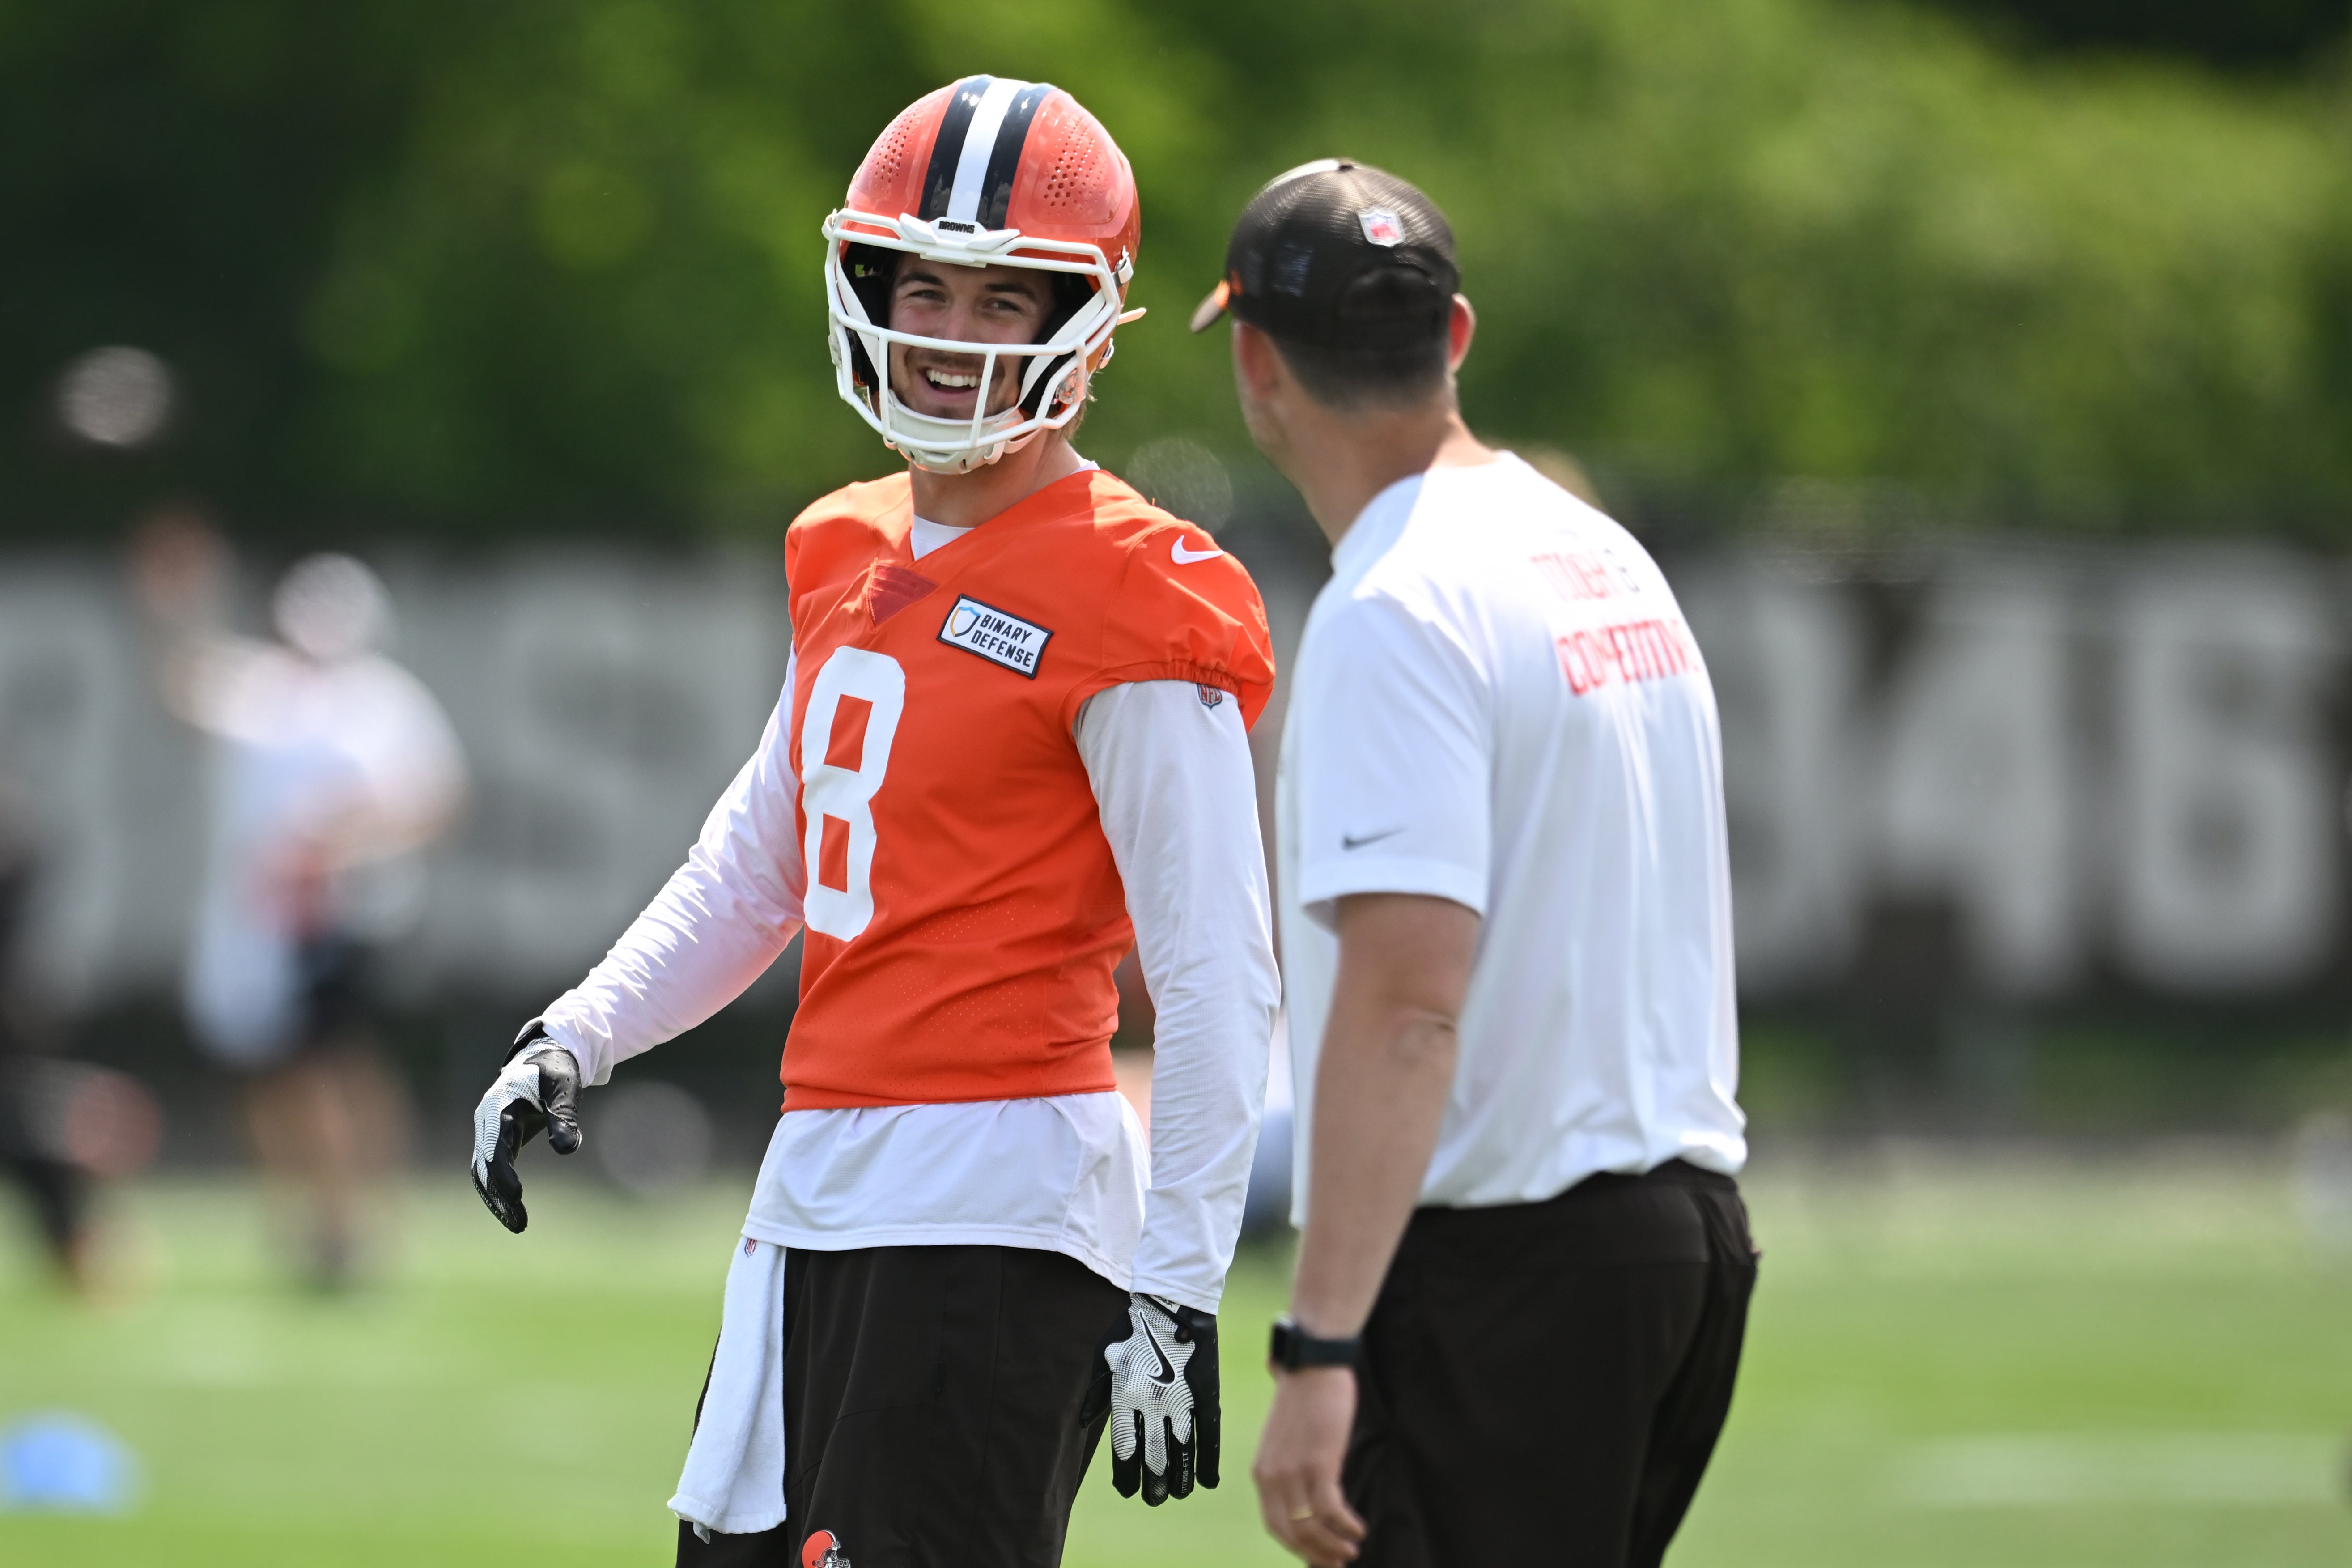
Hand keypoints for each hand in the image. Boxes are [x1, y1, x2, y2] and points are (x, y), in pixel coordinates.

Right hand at [469, 1033, 581, 1232]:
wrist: (546, 1055)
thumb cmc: (556, 1070)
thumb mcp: (565, 1088)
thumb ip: (564, 1116)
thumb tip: (566, 1150)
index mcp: (498, 1106)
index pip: (495, 1148)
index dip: (504, 1174)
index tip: (518, 1196)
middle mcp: (487, 1120)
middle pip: (484, 1166)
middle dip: (499, 1196)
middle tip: (520, 1224)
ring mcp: (488, 1129)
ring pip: (483, 1171)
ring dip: (497, 1198)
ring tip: (518, 1224)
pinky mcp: (497, 1137)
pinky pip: (491, 1168)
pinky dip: (499, 1188)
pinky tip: (513, 1209)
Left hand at [1082, 1293, 1218, 1503]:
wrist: (1172, 1303)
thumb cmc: (1133, 1328)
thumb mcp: (1105, 1357)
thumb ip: (1096, 1392)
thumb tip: (1082, 1422)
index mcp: (1125, 1396)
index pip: (1124, 1447)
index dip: (1126, 1473)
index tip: (1128, 1491)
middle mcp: (1152, 1404)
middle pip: (1153, 1456)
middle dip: (1153, 1482)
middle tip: (1153, 1499)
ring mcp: (1181, 1401)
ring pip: (1180, 1452)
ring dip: (1179, 1478)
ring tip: (1176, 1494)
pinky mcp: (1205, 1396)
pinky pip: (1208, 1437)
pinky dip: (1208, 1462)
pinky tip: (1207, 1482)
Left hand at [1253, 1366, 1365, 1565]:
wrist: (1311, 1362)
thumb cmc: (1304, 1396)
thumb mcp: (1286, 1437)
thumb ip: (1288, 1462)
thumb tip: (1303, 1489)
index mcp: (1262, 1471)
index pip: (1275, 1525)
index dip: (1298, 1548)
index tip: (1319, 1559)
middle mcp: (1271, 1477)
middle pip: (1291, 1533)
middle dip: (1317, 1554)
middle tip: (1340, 1562)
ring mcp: (1293, 1471)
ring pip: (1310, 1527)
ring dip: (1334, 1545)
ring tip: (1352, 1548)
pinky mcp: (1318, 1463)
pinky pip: (1330, 1510)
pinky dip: (1346, 1525)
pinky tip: (1359, 1527)